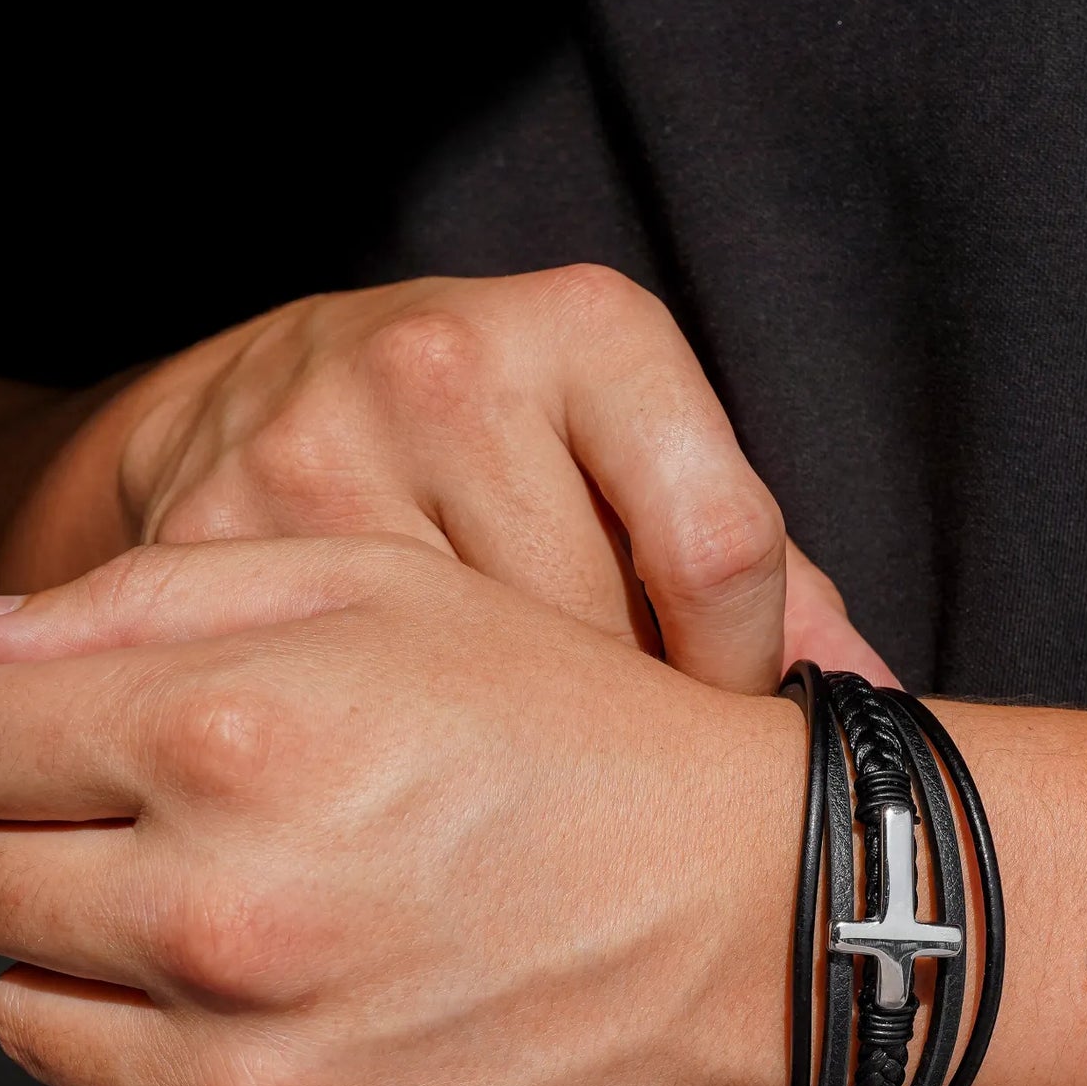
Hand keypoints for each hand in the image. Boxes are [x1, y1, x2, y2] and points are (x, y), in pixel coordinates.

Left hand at [0, 537, 799, 1085]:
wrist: (745, 917)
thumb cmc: (566, 730)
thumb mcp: (392, 593)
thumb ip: (154, 594)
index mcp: (230, 737)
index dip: (40, 731)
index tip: (122, 740)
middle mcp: (225, 922)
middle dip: (63, 847)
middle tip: (199, 832)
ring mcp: (267, 1082)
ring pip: (34, 1029)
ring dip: (106, 973)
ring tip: (247, 927)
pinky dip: (188, 1081)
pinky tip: (305, 1020)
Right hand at [70, 265, 891, 688]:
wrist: (249, 409)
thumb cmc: (493, 446)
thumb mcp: (630, 454)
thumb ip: (754, 575)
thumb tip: (870, 704)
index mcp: (588, 328)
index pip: (717, 546)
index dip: (741, 669)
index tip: (721, 709)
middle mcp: (446, 366)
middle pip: (596, 628)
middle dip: (622, 717)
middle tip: (612, 757)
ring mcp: (317, 448)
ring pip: (473, 684)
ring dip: (513, 746)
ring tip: (515, 753)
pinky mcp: (216, 540)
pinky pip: (354, 701)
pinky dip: (400, 746)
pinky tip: (412, 749)